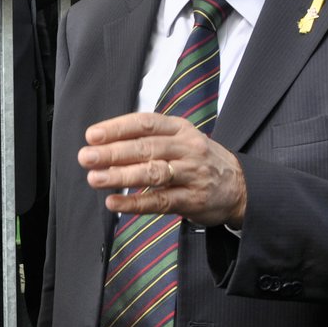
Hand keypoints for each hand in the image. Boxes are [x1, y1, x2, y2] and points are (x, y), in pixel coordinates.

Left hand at [78, 112, 247, 226]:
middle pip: (146, 148)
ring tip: (95, 178)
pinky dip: (136, 203)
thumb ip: (150, 139)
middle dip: (113, 152)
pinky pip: (160, 201)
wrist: (241, 187)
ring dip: (121, 176)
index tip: (93, 135)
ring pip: (153, 173)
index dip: (118, 128)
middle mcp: (187, 148)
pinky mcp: (193, 199)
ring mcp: (192, 174)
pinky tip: (115, 202)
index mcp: (180, 129)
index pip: (146, 124)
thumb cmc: (200, 161)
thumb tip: (105, 144)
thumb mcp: (181, 139)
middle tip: (87, 157)